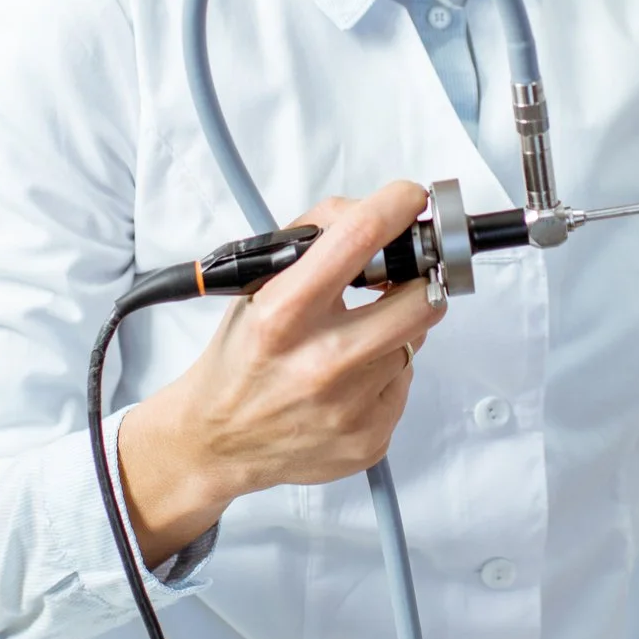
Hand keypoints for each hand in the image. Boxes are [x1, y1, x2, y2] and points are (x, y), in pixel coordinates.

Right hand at [119, 181, 443, 564]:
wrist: (216, 441)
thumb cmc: (238, 360)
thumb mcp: (256, 286)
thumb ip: (311, 239)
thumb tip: (368, 211)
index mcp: (284, 314)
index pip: (359, 237)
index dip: (396, 206)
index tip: (408, 197)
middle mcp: (320, 361)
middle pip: (421, 297)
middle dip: (417, 279)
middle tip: (400, 278)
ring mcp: (349, 406)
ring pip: (413, 341)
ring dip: (392, 331)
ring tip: (351, 339)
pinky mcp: (369, 439)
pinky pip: (404, 385)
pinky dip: (384, 374)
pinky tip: (349, 380)